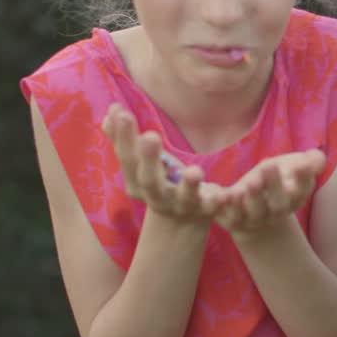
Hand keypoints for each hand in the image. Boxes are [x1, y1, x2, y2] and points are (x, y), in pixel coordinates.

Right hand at [102, 103, 208, 222]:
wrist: (181, 224)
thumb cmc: (159, 182)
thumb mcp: (140, 165)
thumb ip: (125, 140)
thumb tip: (110, 112)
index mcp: (137, 182)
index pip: (127, 158)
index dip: (123, 137)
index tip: (121, 112)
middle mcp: (157, 196)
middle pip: (149, 180)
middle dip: (148, 159)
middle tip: (150, 136)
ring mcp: (182, 206)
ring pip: (184, 197)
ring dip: (189, 184)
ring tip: (195, 170)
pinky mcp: (205, 211)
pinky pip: (212, 207)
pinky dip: (217, 201)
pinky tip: (225, 194)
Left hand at [203, 150, 326, 241]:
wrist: (254, 209)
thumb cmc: (278, 180)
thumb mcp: (293, 167)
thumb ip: (309, 162)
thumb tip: (317, 159)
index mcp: (295, 197)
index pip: (302, 188)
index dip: (304, 177)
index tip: (303, 163)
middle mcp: (277, 212)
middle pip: (279, 203)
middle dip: (274, 185)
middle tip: (269, 165)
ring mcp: (255, 219)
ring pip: (254, 210)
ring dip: (252, 197)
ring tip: (249, 181)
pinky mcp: (233, 221)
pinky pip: (230, 217)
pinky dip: (227, 206)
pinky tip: (224, 193)